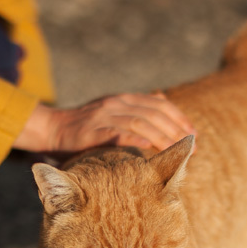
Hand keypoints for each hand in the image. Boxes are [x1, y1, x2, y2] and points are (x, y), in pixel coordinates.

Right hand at [13, 93, 194, 154]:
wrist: (53, 129)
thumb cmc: (85, 127)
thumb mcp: (113, 111)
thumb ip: (136, 106)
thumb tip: (161, 97)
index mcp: (124, 99)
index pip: (159, 103)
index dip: (179, 117)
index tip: (194, 133)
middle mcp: (117, 104)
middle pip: (155, 113)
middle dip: (177, 129)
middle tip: (193, 146)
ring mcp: (106, 116)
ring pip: (143, 122)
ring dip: (165, 137)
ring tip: (180, 150)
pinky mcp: (96, 130)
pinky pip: (123, 133)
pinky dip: (140, 140)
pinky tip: (154, 149)